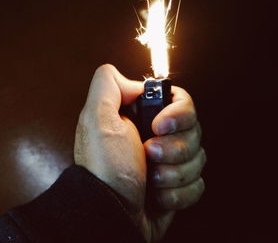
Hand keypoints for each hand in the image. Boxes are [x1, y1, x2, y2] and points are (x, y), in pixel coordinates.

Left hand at [74, 64, 205, 241]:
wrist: (109, 213)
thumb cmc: (104, 167)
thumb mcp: (97, 118)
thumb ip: (107, 85)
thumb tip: (132, 81)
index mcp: (141, 118)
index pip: (181, 101)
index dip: (179, 113)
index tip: (160, 126)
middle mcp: (156, 137)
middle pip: (194, 130)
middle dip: (173, 148)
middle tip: (149, 154)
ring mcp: (169, 163)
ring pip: (199, 158)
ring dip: (173, 173)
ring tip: (149, 179)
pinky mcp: (177, 186)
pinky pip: (198, 184)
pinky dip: (177, 193)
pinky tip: (156, 195)